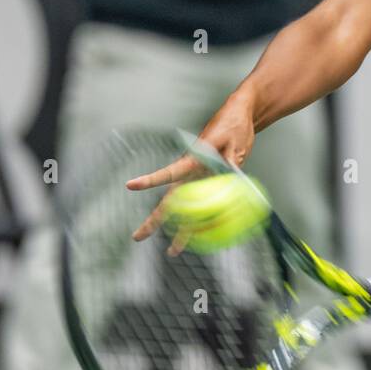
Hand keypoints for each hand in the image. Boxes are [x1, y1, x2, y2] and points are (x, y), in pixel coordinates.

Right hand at [125, 92, 257, 243]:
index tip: (130, 185)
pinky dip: (205, 221)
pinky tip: (201, 237)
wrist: (240, 118)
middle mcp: (192, 172)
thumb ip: (230, 160)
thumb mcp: (235, 141)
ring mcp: (199, 179)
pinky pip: (205, 205)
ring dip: (181, 230)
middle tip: (137, 237)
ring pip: (186, 209)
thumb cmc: (234, 125)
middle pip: (170, 200)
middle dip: (155, 219)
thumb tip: (230, 176)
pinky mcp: (210, 182)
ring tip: (172, 251)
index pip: (170, 172)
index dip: (151, 180)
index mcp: (194, 158)